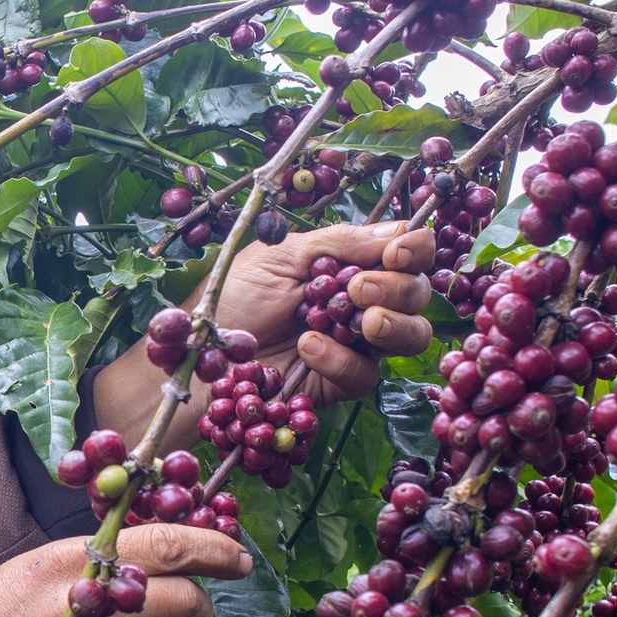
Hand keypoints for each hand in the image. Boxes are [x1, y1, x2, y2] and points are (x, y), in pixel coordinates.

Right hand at [0, 526, 251, 616]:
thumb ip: (95, 560)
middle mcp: (97, 612)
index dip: (220, 550)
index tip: (239, 558)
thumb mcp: (33, 569)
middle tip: (185, 613)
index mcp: (78, 563)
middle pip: (193, 604)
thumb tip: (163, 551)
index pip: (175, 546)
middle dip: (200, 610)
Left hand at [92, 222, 437, 451]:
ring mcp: (355, 343)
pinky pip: (365, 375)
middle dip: (398, 287)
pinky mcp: (340, 383)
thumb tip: (398, 233)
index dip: (413, 249)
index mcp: (350, 262)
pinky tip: (309, 347)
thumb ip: (339, 244)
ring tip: (361, 320)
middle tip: (358, 289)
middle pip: (418, 292)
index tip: (395, 252)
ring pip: (411, 336)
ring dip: (393, 324)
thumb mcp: (279, 256)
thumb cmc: (231, 297)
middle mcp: (361, 301)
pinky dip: (341, 359)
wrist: (199, 355)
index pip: (405, 250)